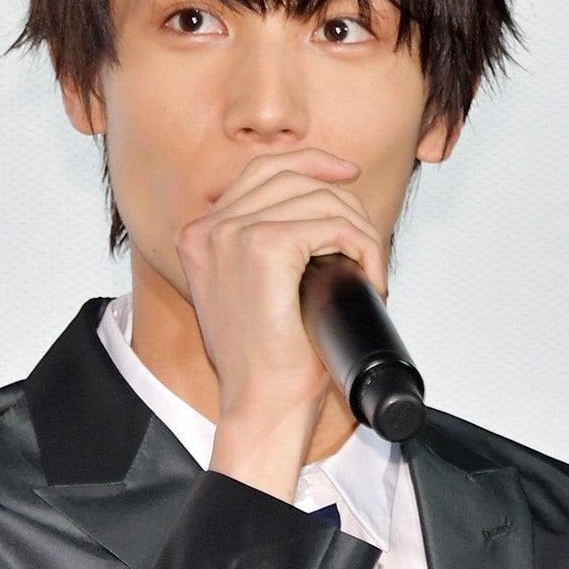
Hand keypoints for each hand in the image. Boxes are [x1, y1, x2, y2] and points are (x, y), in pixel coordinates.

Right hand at [175, 148, 389, 498]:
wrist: (262, 404)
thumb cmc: (264, 362)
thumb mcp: (250, 293)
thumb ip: (259, 249)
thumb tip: (316, 216)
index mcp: (199, 234)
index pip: (261, 170)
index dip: (311, 163)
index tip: (347, 177)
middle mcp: (208, 228)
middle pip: (292, 175)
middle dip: (343, 199)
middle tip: (366, 241)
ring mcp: (232, 234)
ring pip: (318, 198)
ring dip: (358, 228)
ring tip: (368, 267)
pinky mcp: (265, 247)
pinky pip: (332, 225)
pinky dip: (361, 245)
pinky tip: (367, 275)